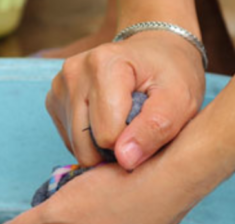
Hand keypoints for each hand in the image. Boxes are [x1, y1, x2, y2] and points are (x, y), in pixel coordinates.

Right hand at [46, 30, 204, 169]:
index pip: (107, 135)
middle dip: (113, 149)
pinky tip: (107, 122)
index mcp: (104, 64)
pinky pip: (70, 140)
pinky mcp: (54, 100)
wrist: (156, 52)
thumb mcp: (181, 101)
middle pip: (86, 145)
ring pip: (76, 147)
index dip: (132, 142)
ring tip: (124, 125)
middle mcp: (74, 72)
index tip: (148, 127)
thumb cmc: (171, 75)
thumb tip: (124, 160)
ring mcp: (60, 86)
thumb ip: (156, 129)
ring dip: (101, 147)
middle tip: (137, 131)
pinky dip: (90, 141)